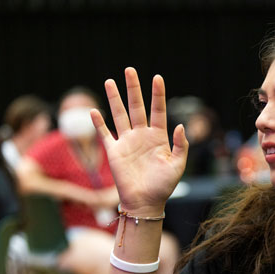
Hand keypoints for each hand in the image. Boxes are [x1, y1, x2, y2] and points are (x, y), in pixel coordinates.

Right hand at [90, 68, 187, 214]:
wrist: (146, 202)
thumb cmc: (164, 186)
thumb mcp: (177, 165)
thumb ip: (180, 145)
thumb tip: (181, 125)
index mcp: (158, 137)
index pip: (158, 110)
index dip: (157, 94)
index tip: (157, 77)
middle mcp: (141, 135)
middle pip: (136, 106)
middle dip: (133, 88)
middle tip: (129, 70)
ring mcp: (127, 142)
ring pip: (119, 115)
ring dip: (114, 98)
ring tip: (110, 81)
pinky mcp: (114, 152)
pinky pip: (105, 134)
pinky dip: (99, 123)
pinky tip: (94, 110)